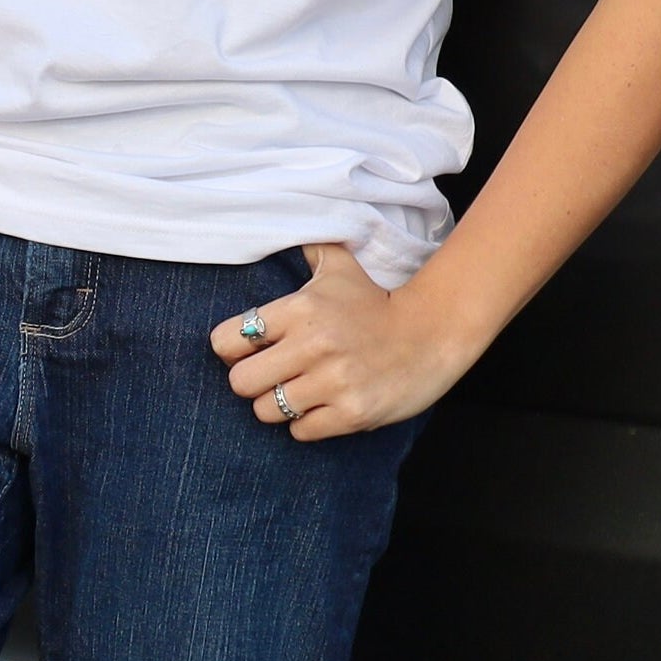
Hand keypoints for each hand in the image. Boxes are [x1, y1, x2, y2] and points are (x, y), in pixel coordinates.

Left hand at [209, 244, 474, 439]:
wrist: (434, 332)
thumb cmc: (377, 302)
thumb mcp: (340, 269)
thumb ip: (309, 251)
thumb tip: (285, 229)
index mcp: (299, 308)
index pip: (227, 339)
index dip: (233, 349)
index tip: (252, 350)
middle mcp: (312, 344)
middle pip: (240, 382)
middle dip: (253, 382)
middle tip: (275, 377)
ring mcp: (333, 381)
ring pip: (266, 411)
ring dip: (279, 405)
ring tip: (301, 392)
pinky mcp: (352, 413)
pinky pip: (301, 431)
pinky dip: (308, 424)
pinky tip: (324, 406)